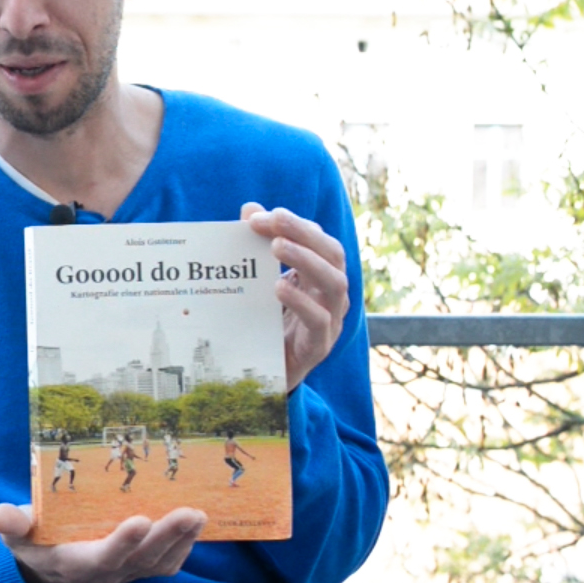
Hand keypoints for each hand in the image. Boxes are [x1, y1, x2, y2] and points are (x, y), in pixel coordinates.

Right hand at [0, 503, 205, 582]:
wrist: (46, 565)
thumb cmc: (31, 539)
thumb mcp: (14, 532)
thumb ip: (8, 524)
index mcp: (76, 562)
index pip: (103, 557)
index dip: (123, 542)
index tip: (141, 520)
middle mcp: (107, 573)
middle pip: (142, 560)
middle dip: (167, 537)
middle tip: (188, 513)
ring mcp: (127, 573)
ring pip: (160, 563)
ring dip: (182, 541)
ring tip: (198, 515)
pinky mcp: (140, 568)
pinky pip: (167, 564)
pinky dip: (184, 547)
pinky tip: (196, 525)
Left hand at [241, 203, 348, 391]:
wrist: (265, 374)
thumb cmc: (266, 322)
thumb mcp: (260, 282)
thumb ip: (257, 247)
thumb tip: (249, 209)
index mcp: (320, 275)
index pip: (318, 240)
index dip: (294, 223)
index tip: (259, 215)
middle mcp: (331, 294)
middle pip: (332, 255)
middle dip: (304, 233)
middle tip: (273, 220)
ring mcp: (330, 320)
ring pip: (334, 284)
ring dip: (307, 260)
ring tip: (277, 247)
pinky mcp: (318, 346)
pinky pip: (319, 321)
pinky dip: (301, 301)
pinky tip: (278, 287)